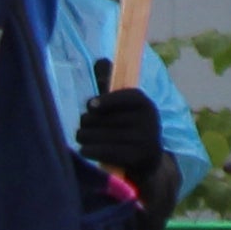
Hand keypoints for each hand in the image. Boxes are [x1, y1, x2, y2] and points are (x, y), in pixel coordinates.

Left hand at [74, 82, 179, 225]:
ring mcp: (147, 141)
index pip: (129, 96)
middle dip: (89, 123)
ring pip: (105, 135)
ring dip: (86, 137)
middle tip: (82, 128)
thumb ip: (110, 86)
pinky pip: (109, 151)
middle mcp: (150, 121)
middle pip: (111, 117)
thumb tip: (101, 60)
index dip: (108, 99)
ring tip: (80, 138)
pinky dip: (92, 150)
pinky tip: (84, 150)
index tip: (91, 105)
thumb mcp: (122, 110)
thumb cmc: (127, 133)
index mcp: (146, 105)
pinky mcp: (139, 159)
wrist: (147, 169)